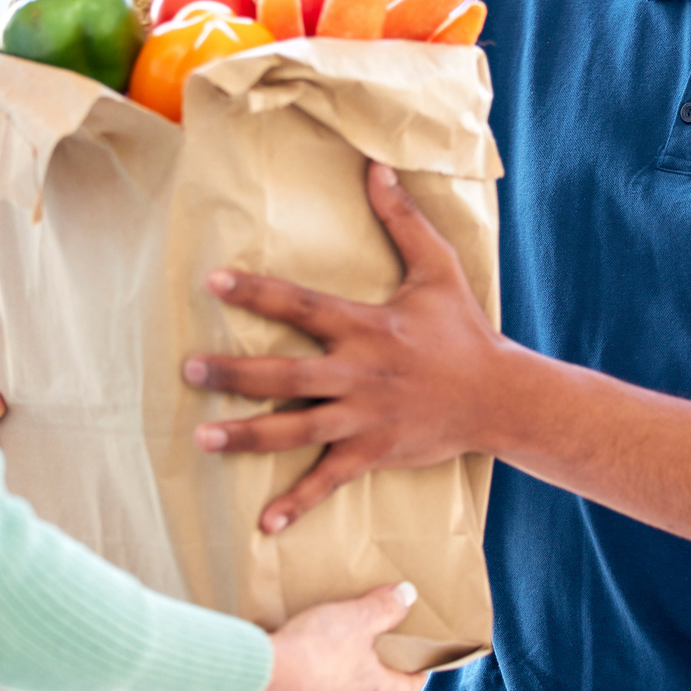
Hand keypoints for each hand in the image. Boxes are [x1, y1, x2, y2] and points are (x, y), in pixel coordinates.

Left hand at [186, 161, 520, 532]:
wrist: (500, 397)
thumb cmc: (463, 330)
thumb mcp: (437, 268)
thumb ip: (402, 219)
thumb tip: (377, 166)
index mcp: (366, 327)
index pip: (302, 305)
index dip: (257, 292)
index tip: (214, 283)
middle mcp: (359, 373)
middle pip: (286, 374)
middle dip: (236, 373)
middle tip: (190, 369)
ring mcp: (364, 418)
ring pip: (296, 429)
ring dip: (249, 435)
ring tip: (203, 438)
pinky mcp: (373, 453)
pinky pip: (330, 480)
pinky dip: (299, 503)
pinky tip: (265, 523)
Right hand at [239, 581, 426, 690]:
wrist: (261, 679)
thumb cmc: (313, 650)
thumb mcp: (354, 618)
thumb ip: (383, 608)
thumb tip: (408, 596)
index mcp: (368, 690)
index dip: (414, 680)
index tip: (418, 672)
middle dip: (360, 684)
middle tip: (355, 661)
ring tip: (312, 671)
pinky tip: (282, 686)